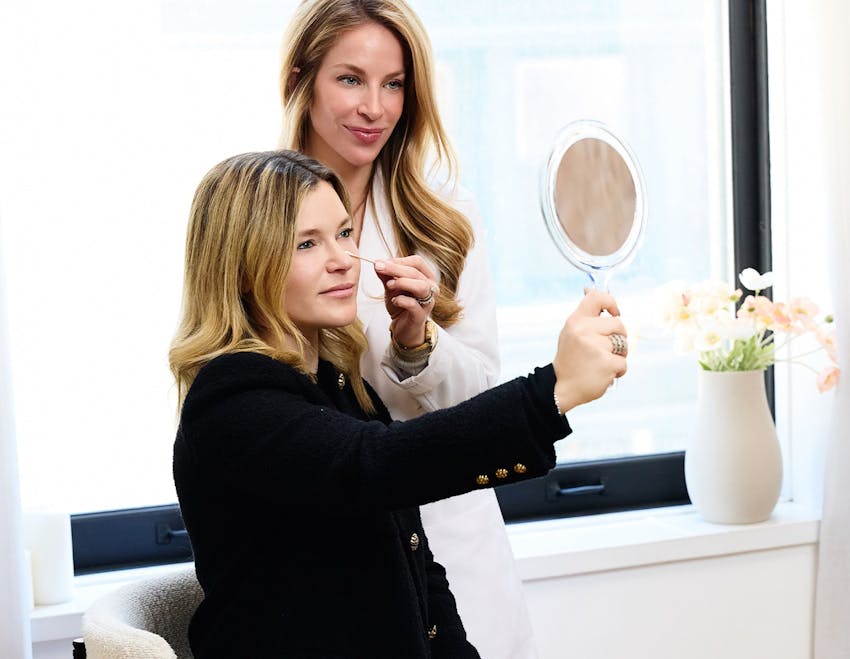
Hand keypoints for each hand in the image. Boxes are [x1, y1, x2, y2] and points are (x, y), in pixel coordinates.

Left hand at [374, 255, 438, 346]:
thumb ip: (386, 275)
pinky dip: (402, 300)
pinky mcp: (421, 316)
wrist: (403, 328)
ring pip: (421, 286)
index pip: (416, 262)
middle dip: (395, 269)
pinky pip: (414, 305)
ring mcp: (428, 302)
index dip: (398, 260)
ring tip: (389, 285)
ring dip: (402, 282)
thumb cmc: (401, 306)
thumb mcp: (391, 287)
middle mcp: (431, 288)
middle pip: (416, 272)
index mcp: (426, 277)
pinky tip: (394, 300)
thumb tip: (377, 263)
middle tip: (378, 267)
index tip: (381, 262)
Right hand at [552, 290, 627, 412]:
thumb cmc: (570, 358)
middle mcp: (584, 330)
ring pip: (623, 344)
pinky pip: (623, 363)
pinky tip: (603, 374)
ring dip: (618, 355)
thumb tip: (589, 288)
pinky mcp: (606, 364)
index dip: (611, 303)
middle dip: (618, 337)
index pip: (597, 298)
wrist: (561, 387)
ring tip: (601, 362)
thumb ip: (584, 314)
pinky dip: (617, 371)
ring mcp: (596, 347)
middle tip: (604, 349)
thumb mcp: (571, 331)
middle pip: (618, 324)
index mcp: (576, 320)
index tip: (614, 313)